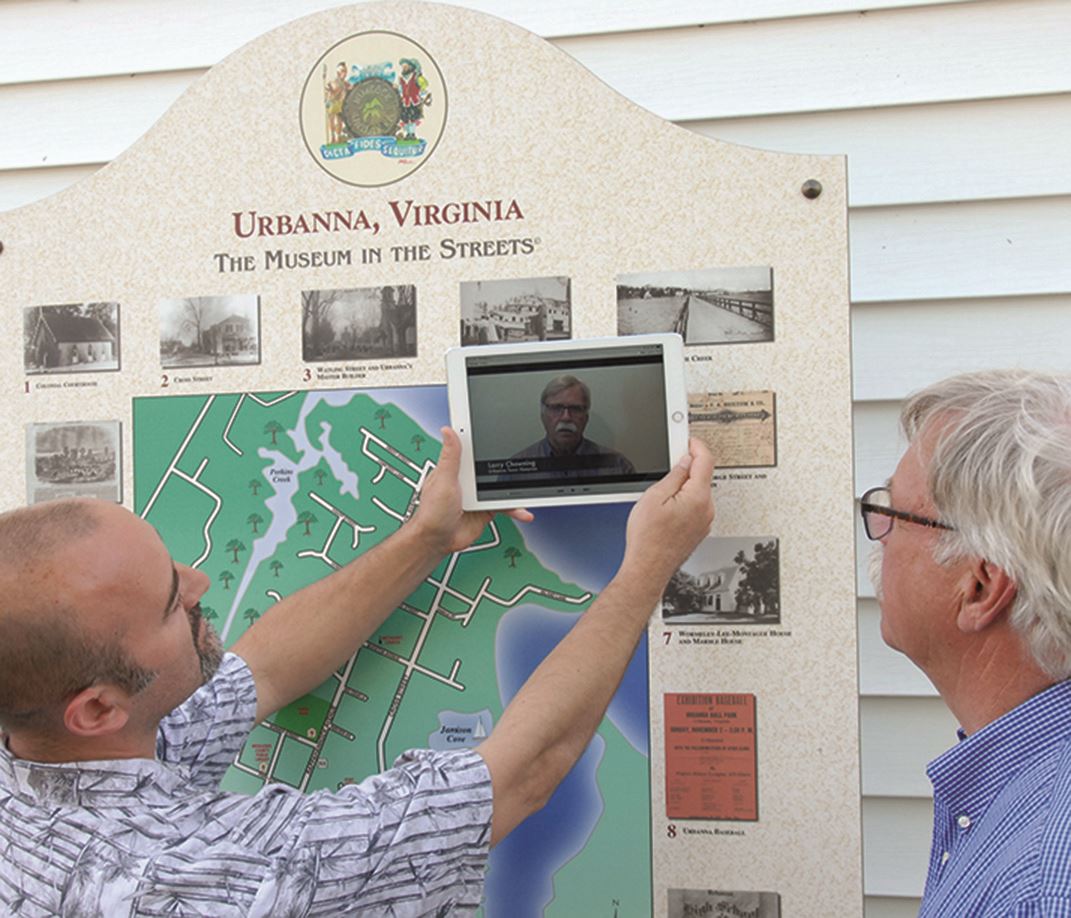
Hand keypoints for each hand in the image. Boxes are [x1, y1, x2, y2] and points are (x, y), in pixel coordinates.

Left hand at [411, 427, 532, 553]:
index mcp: (456, 468)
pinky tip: (522, 510)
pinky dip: (516, 508)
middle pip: (491, 463)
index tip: (493, 424)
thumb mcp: (443, 480)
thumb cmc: (432, 513)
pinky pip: (506, 504)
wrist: (438, 541)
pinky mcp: (486, 508)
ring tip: (526, 487)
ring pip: (502, 484)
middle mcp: (468, 479)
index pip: (470, 446)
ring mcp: (478, 493)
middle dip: (505, 462)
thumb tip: (449, 430)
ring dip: (514, 487)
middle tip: (519, 459)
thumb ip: (450, 457)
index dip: (480, 434)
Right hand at [623, 439, 714, 584]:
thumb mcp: (654, 497)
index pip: (705, 460)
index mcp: (697, 497)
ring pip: (698, 492)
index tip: (688, 440)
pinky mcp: (699, 529)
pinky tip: (666, 509)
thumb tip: (685, 461)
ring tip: (661, 495)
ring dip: (684, 486)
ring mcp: (704, 521)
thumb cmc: (648, 539)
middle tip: (668, 464)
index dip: (696, 446)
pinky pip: (695, 507)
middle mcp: (706, 509)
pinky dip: (684, 501)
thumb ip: (674, 475)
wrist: (648, 567)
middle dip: (686, 467)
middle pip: (702, 476)